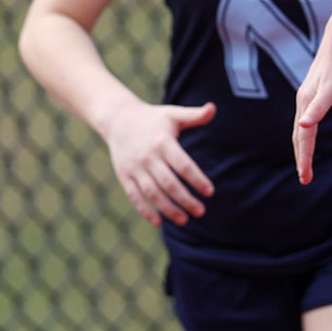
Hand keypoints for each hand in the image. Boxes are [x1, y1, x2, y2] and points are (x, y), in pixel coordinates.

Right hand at [103, 101, 216, 226]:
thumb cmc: (153, 119)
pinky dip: (145, 210)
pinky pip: (135, 196)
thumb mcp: (173, 114)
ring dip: (168, 209)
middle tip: (201, 211)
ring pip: (153, 193)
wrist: (118, 119)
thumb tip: (213, 108)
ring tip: (184, 220)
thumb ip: (194, 115)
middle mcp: (148, 157)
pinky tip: (158, 222)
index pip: (183, 165)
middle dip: (185, 199)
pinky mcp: (124, 176)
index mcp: (163, 142)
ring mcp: (135, 168)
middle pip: (169, 183)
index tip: (210, 192)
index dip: (197, 179)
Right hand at [293, 41, 331, 184]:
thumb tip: (302, 126)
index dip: (304, 159)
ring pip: (301, 128)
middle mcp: (303, 102)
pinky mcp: (315, 92)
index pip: (303, 138)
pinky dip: (306, 132)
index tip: (305, 177)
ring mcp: (308, 97)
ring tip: (305, 162)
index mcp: (306, 104)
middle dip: (301, 158)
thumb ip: (318, 107)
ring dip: (303, 147)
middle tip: (305, 178)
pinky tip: (309, 132)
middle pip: (299, 136)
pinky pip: (307, 118)